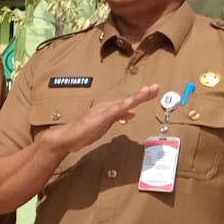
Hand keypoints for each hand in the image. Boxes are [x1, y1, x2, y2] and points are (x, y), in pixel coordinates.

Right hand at [41, 84, 159, 156]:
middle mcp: (107, 107)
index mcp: (109, 109)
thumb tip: (132, 113)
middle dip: (143, 94)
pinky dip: (123, 106)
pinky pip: (113, 111)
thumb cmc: (83, 132)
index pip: (128, 101)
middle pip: (128, 99)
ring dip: (136, 97)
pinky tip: (131, 103)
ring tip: (148, 90)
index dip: (141, 96)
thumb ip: (118, 117)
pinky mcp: (99, 117)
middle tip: (157, 87)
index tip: (153, 90)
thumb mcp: (105, 125)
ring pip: (123, 103)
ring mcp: (103, 111)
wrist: (66, 137)